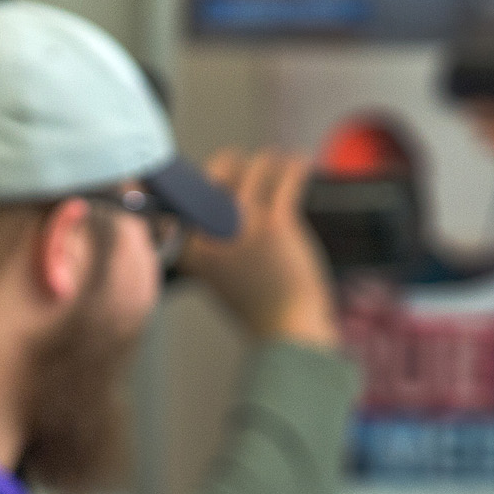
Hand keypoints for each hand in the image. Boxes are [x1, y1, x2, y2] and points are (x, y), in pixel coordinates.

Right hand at [177, 147, 338, 348]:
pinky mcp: (275, 223)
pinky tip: (301, 163)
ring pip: (255, 165)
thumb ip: (211, 246)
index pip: (192, 194)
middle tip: (255, 172)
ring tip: (284, 165)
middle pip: (221, 169)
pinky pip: (284, 176)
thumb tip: (222, 207)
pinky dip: (295, 164)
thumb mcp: (217, 278)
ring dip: (272, 160)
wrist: (285, 332)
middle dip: (238, 163)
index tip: (222, 180)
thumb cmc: (258, 309)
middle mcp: (211, 230)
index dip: (209, 181)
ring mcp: (243, 223)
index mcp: (192, 247)